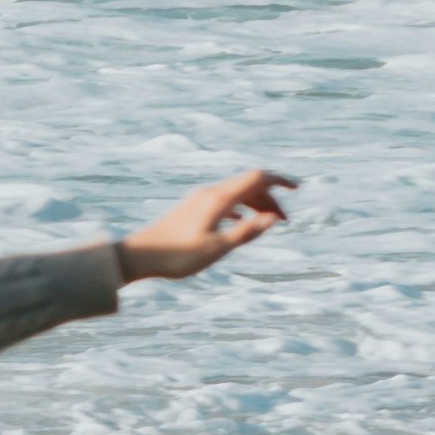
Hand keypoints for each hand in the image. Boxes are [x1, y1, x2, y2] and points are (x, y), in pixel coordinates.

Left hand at [116, 166, 294, 285]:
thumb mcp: (216, 249)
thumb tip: (274, 219)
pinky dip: (240, 208)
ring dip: (255, 204)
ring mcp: (199, 200)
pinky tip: (241, 221)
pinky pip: (224, 201)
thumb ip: (246, 233)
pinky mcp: (192, 209)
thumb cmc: (176, 256)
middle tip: (285, 220)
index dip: (279, 180)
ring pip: (236, 193)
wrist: (137, 256)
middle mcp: (209, 193)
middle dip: (270, 197)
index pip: (256, 178)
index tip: (298, 189)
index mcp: (218, 200)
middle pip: (248, 184)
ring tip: (267, 223)